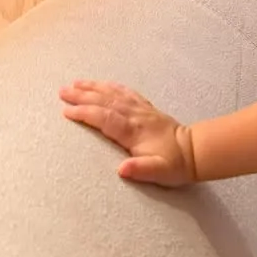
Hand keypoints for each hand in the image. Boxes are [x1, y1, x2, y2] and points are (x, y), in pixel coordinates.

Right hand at [60, 81, 194, 185]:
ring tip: (74, 84)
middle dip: (83, 96)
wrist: (195, 151)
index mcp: (135, 131)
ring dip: (93, 88)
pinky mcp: (146, 109)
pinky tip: (102, 84)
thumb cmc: (175, 165)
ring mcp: (141, 110)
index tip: (67, 111)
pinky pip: (126, 93)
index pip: (106, 118)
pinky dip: (112, 87)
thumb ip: (141, 170)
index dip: (86, 113)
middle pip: (106, 101)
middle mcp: (136, 116)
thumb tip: (122, 169)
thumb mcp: (159, 172)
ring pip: (114, 94)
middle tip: (62, 91)